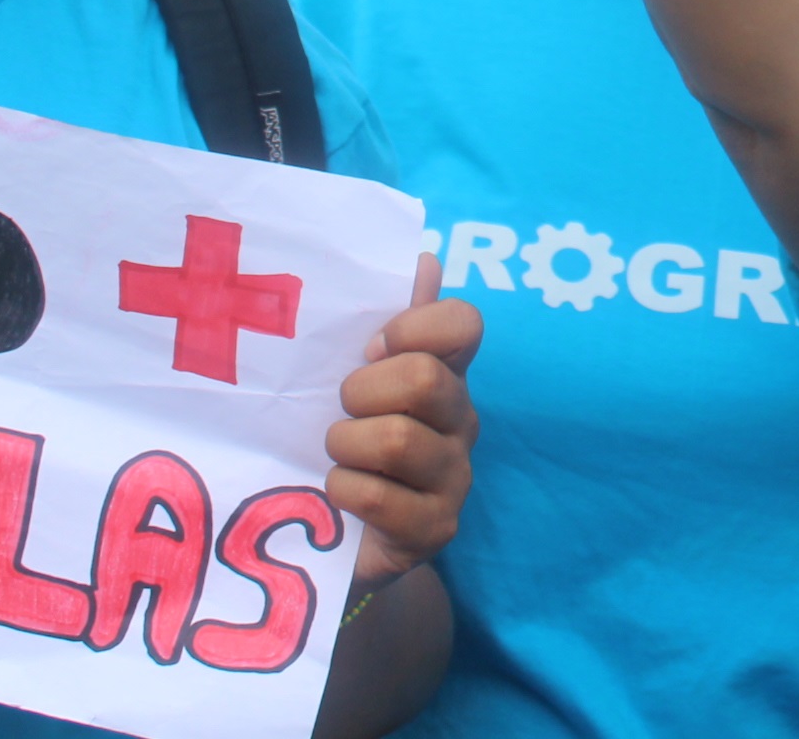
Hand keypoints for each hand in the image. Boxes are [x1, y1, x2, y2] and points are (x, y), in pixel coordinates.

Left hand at [329, 253, 482, 587]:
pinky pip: (381, 497)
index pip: (464, 322)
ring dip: (345, 445)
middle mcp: (461, 420)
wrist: (335, 541)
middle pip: (424, 378)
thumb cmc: (345, 443)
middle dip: (362, 392)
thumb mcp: (355, 380)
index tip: (372, 347)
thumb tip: (425, 258)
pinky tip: (338, 496)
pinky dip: (344, 491)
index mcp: (447, 373)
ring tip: (335, 456)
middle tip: (341, 411)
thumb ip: (390, 320)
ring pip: (396, 439)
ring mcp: (456, 476)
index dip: (415, 326)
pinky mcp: (438, 529)